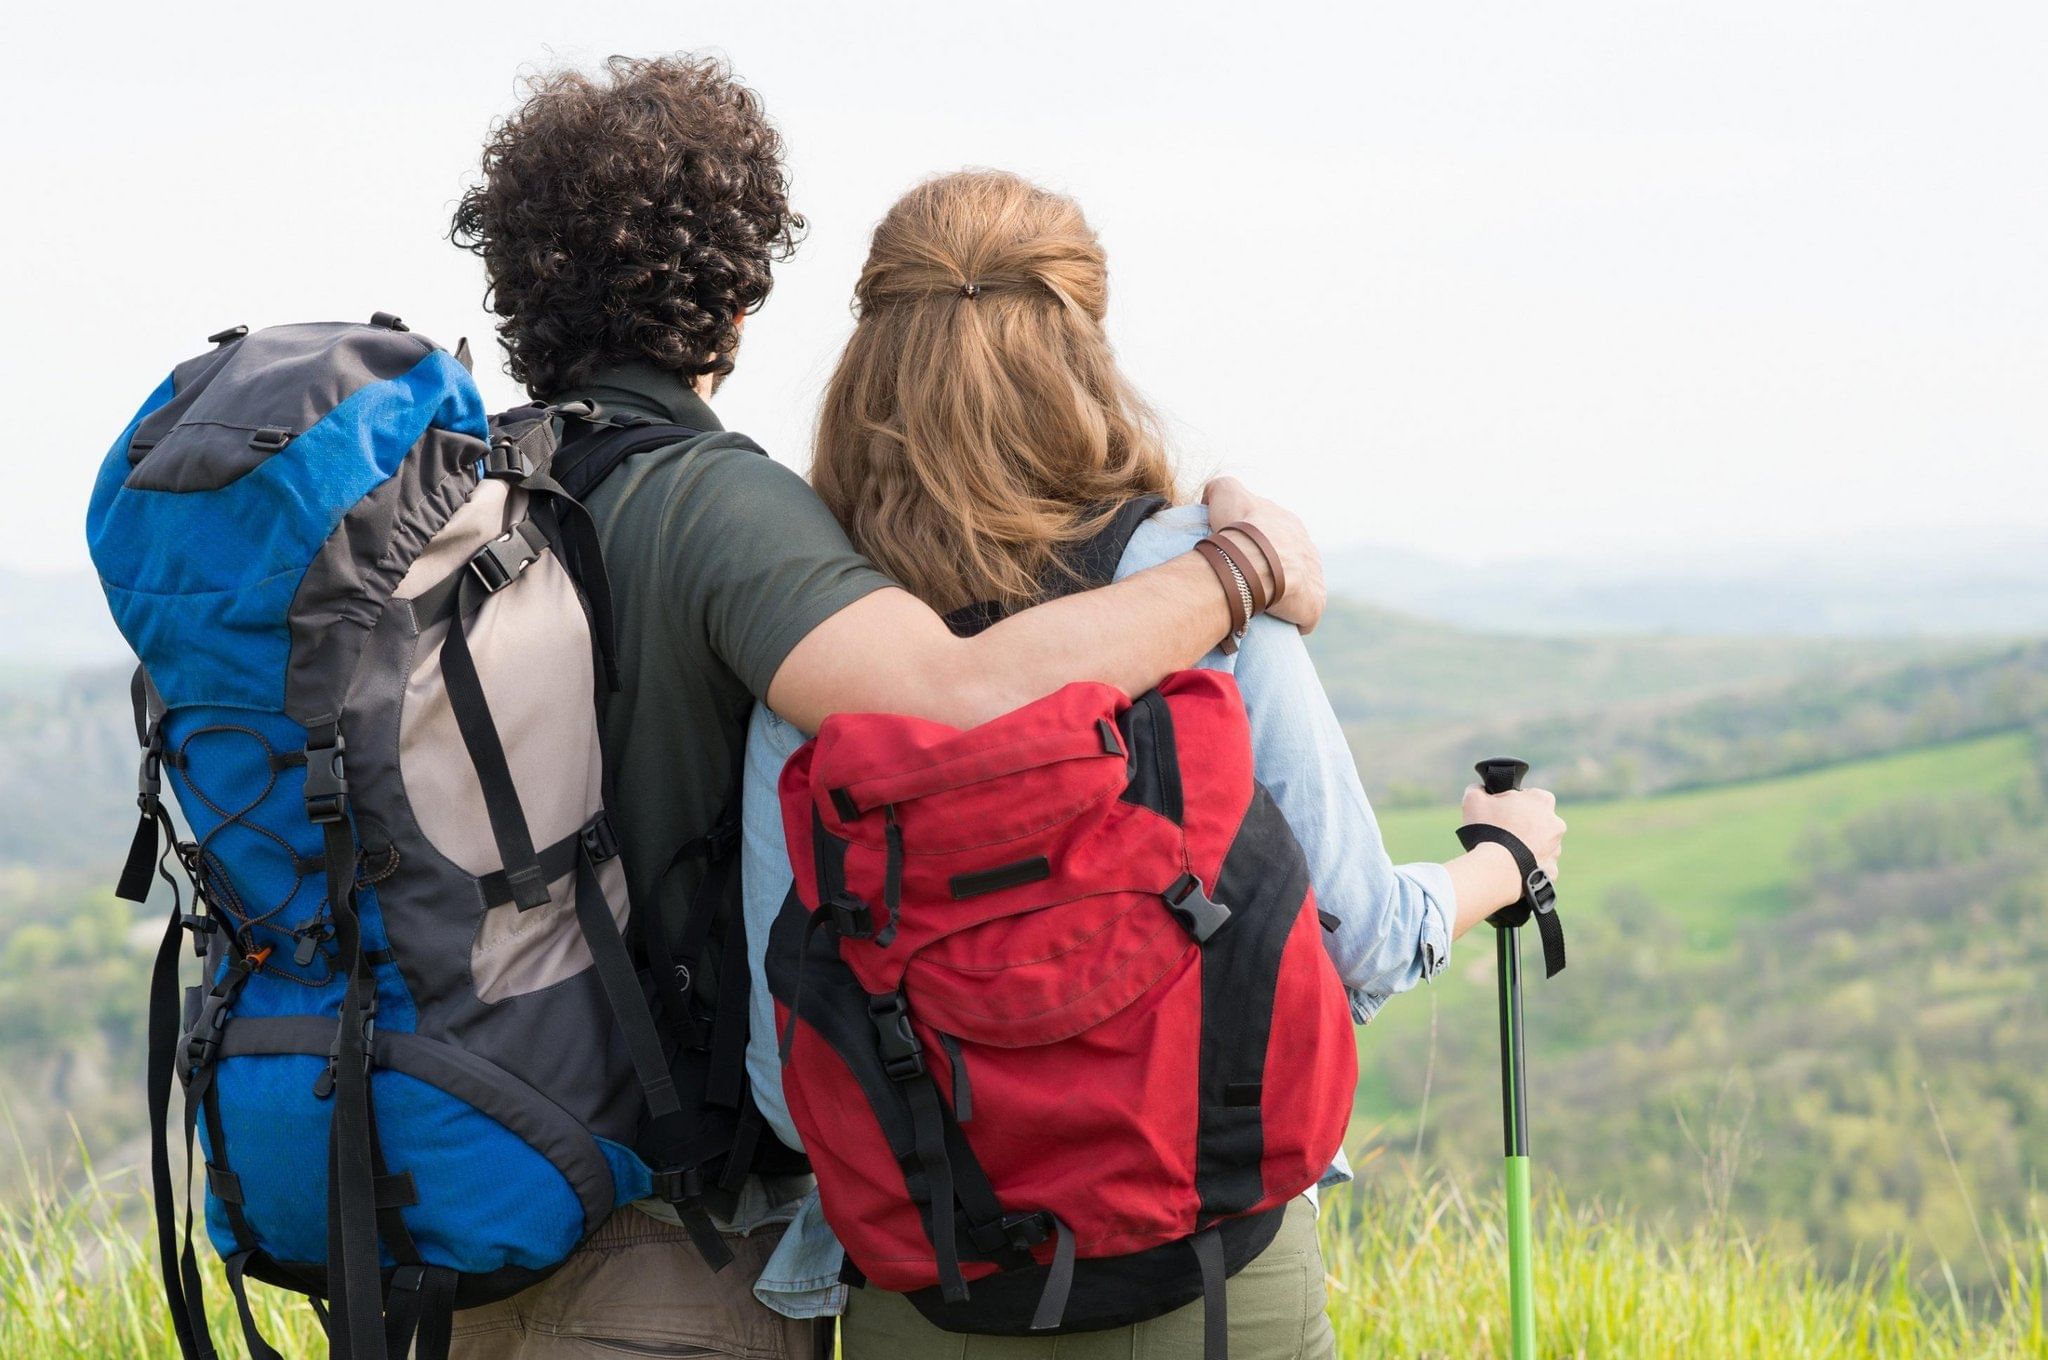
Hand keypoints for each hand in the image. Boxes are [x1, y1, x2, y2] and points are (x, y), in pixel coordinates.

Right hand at [1201, 477, 1326, 632]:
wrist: (1252, 562)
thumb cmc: (1239, 529)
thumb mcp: (1225, 493)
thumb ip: (1220, 488)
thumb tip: (1210, 500)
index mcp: (1289, 525)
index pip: (1276, 535)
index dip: (1258, 545)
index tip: (1239, 556)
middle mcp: (1307, 549)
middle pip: (1290, 562)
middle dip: (1273, 571)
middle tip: (1246, 581)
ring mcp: (1314, 577)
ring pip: (1299, 588)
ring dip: (1284, 596)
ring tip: (1258, 604)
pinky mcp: (1313, 604)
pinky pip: (1306, 615)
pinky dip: (1293, 619)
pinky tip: (1275, 621)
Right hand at [1461, 784, 1565, 883]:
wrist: (1498, 869)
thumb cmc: (1489, 830)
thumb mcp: (1473, 800)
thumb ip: (1478, 789)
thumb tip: (1480, 789)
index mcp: (1542, 800)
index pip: (1531, 795)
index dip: (1514, 802)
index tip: (1501, 811)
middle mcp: (1556, 823)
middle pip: (1538, 820)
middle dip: (1524, 825)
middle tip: (1503, 832)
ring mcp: (1555, 848)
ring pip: (1541, 844)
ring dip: (1527, 846)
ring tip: (1506, 852)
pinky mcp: (1552, 869)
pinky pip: (1539, 865)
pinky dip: (1528, 866)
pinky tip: (1512, 867)